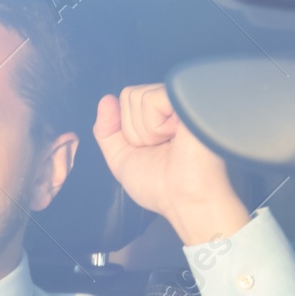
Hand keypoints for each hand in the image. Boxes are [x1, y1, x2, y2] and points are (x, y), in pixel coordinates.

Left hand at [93, 84, 249, 246]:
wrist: (185, 200)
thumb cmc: (161, 185)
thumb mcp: (121, 158)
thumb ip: (106, 130)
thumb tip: (105, 99)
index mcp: (160, 113)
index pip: (125, 100)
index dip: (128, 130)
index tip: (150, 149)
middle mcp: (172, 100)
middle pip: (128, 95)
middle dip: (135, 131)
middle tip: (161, 148)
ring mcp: (181, 96)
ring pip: (137, 97)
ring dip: (147, 131)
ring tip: (171, 144)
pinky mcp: (189, 96)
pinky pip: (150, 99)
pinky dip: (156, 125)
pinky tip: (177, 137)